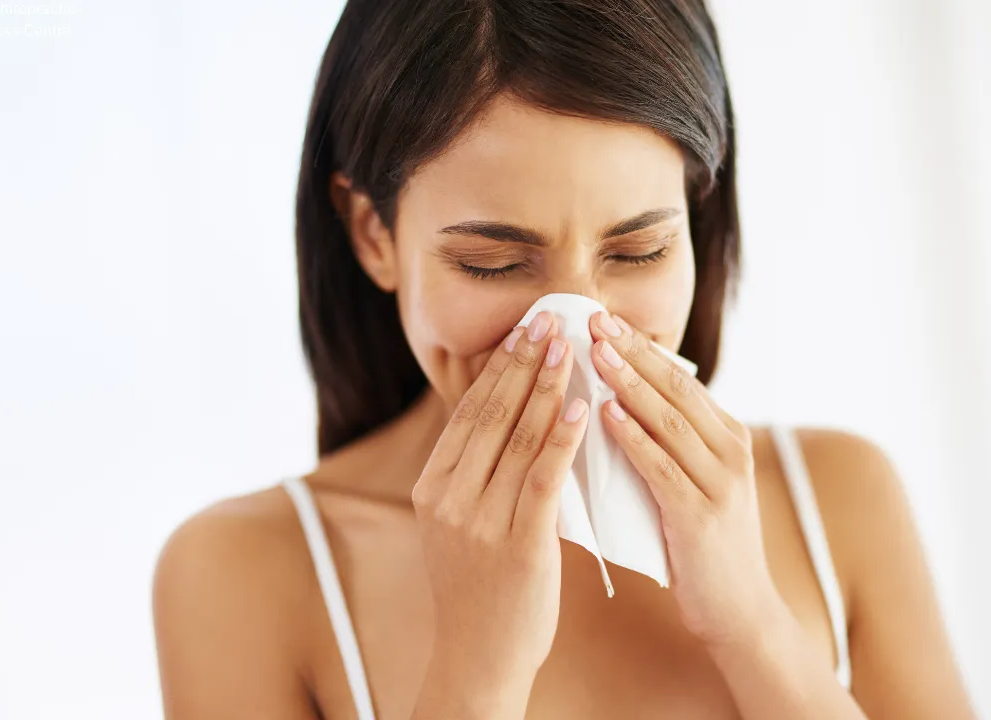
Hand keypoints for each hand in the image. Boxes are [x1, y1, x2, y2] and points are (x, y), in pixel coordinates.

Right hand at [411, 311, 588, 695]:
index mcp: (433, 489)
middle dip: (523, 364)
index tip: (521, 333)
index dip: (497, 369)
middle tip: (547, 322)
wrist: (479, 658)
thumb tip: (510, 419)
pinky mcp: (519, 546)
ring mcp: (480, 523)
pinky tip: (581, 410)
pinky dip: (562, 440)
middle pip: (491, 416)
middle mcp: (449, 499)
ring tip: (568, 350)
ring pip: (518, 440)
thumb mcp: (459, 526)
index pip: (468, 414)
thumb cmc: (478, 589)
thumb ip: (476, 476)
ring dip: (547, 388)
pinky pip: (543, 481)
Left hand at [588, 310, 792, 648]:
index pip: (680, 379)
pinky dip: (633, 437)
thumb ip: (669, 444)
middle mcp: (730, 452)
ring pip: (669, 420)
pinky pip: (661, 467)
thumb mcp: (696, 482)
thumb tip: (618, 401)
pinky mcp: (701, 517)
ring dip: (629, 383)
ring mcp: (720, 484)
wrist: (740, 611)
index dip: (641, 348)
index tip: (604, 318)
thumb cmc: (704, 544)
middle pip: (675, 389)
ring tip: (595, 352)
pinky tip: (605, 414)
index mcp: (728, 437)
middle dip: (633, 351)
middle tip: (594, 318)